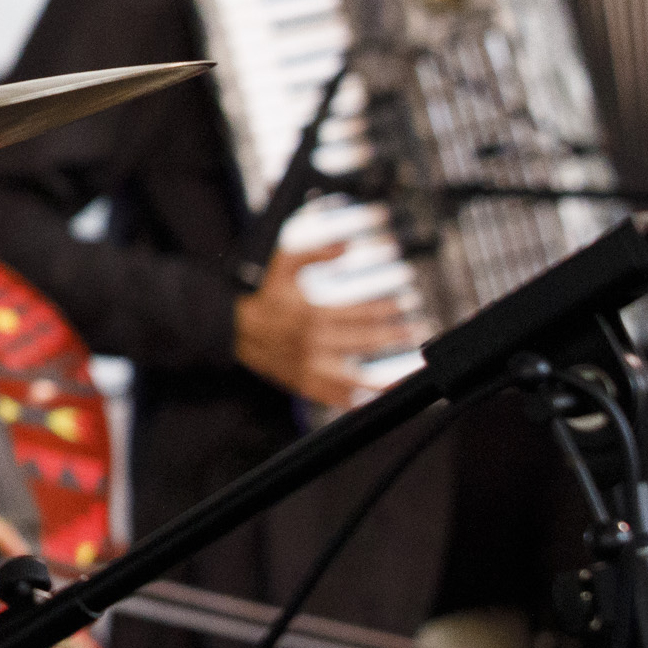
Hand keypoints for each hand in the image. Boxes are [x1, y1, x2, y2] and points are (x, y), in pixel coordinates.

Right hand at [235, 242, 416, 410]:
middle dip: (393, 335)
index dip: (385, 308)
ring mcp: (308, 366)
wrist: (233, 328)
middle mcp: (314, 344)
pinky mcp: (300, 382)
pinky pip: (330, 397)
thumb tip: (346, 246)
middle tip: (414, 332)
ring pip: (353, 378)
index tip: (402, 305)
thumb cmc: (260, 298)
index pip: (360, 313)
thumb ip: (315, 254)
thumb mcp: (282, 266)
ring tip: (404, 378)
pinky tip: (367, 401)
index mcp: (313, 316)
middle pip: (364, 342)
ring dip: (381, 378)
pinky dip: (351, 402)